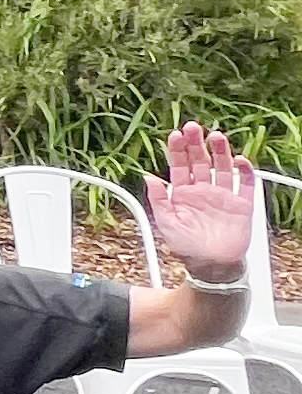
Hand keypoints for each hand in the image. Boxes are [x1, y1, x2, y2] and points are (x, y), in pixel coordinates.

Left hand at [143, 122, 255, 286]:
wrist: (211, 266)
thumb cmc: (186, 247)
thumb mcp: (164, 222)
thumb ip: (157, 199)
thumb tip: (148, 177)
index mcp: (183, 194)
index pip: (179, 166)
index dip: (177, 150)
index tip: (175, 135)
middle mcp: (203, 191)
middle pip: (200, 161)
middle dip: (196, 144)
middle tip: (194, 127)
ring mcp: (223, 196)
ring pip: (222, 167)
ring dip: (220, 152)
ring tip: (215, 136)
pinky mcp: (241, 205)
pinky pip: (245, 184)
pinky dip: (244, 171)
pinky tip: (240, 160)